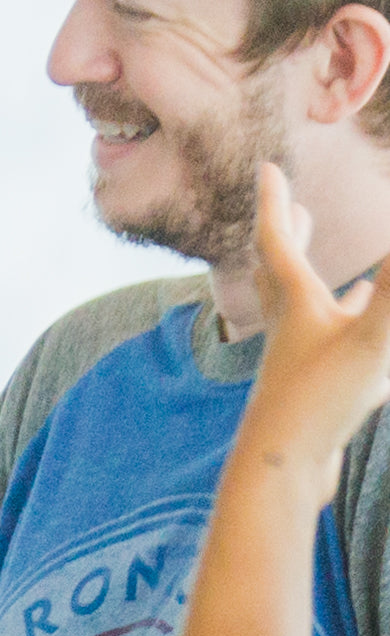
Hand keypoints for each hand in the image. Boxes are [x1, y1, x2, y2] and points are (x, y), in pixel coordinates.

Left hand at [239, 165, 389, 478]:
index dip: (274, 202)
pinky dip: (339, 326)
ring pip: (301, 306)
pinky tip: (351, 330)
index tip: (267, 167)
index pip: (276, 241)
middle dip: (285, 231)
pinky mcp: (310, 386)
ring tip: (328, 262)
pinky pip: (324, 343)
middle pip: (279, 269)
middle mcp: (288, 325)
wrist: (283, 467)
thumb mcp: (369, 341)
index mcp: (294, 305)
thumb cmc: (320, 403)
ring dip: (311, 277)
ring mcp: (297, 357)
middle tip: (289, 204)